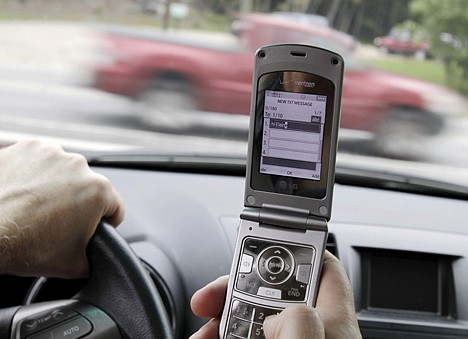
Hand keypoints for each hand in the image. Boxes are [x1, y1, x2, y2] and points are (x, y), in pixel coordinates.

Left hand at [0, 138, 123, 278]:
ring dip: (56, 186)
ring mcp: (50, 152)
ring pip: (63, 172)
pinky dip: (33, 174)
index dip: (106, 223)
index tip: (91, 228)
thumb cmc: (23, 244)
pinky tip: (23, 193)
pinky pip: (39, 161)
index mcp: (98, 190)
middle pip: (88, 187)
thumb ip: (96, 256)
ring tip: (36, 207)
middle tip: (57, 222)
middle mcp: (78, 165)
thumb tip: (96, 255)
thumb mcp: (74, 266)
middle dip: (78, 203)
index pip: (115, 207)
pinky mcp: (25, 147)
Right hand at [190, 251, 361, 338]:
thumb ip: (298, 320)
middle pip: (272, 293)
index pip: (322, 267)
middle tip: (211, 301)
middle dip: (237, 292)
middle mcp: (313, 333)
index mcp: (333, 320)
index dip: (295, 250)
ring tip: (202, 335)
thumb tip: (276, 317)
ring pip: (252, 323)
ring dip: (222, 324)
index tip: (260, 248)